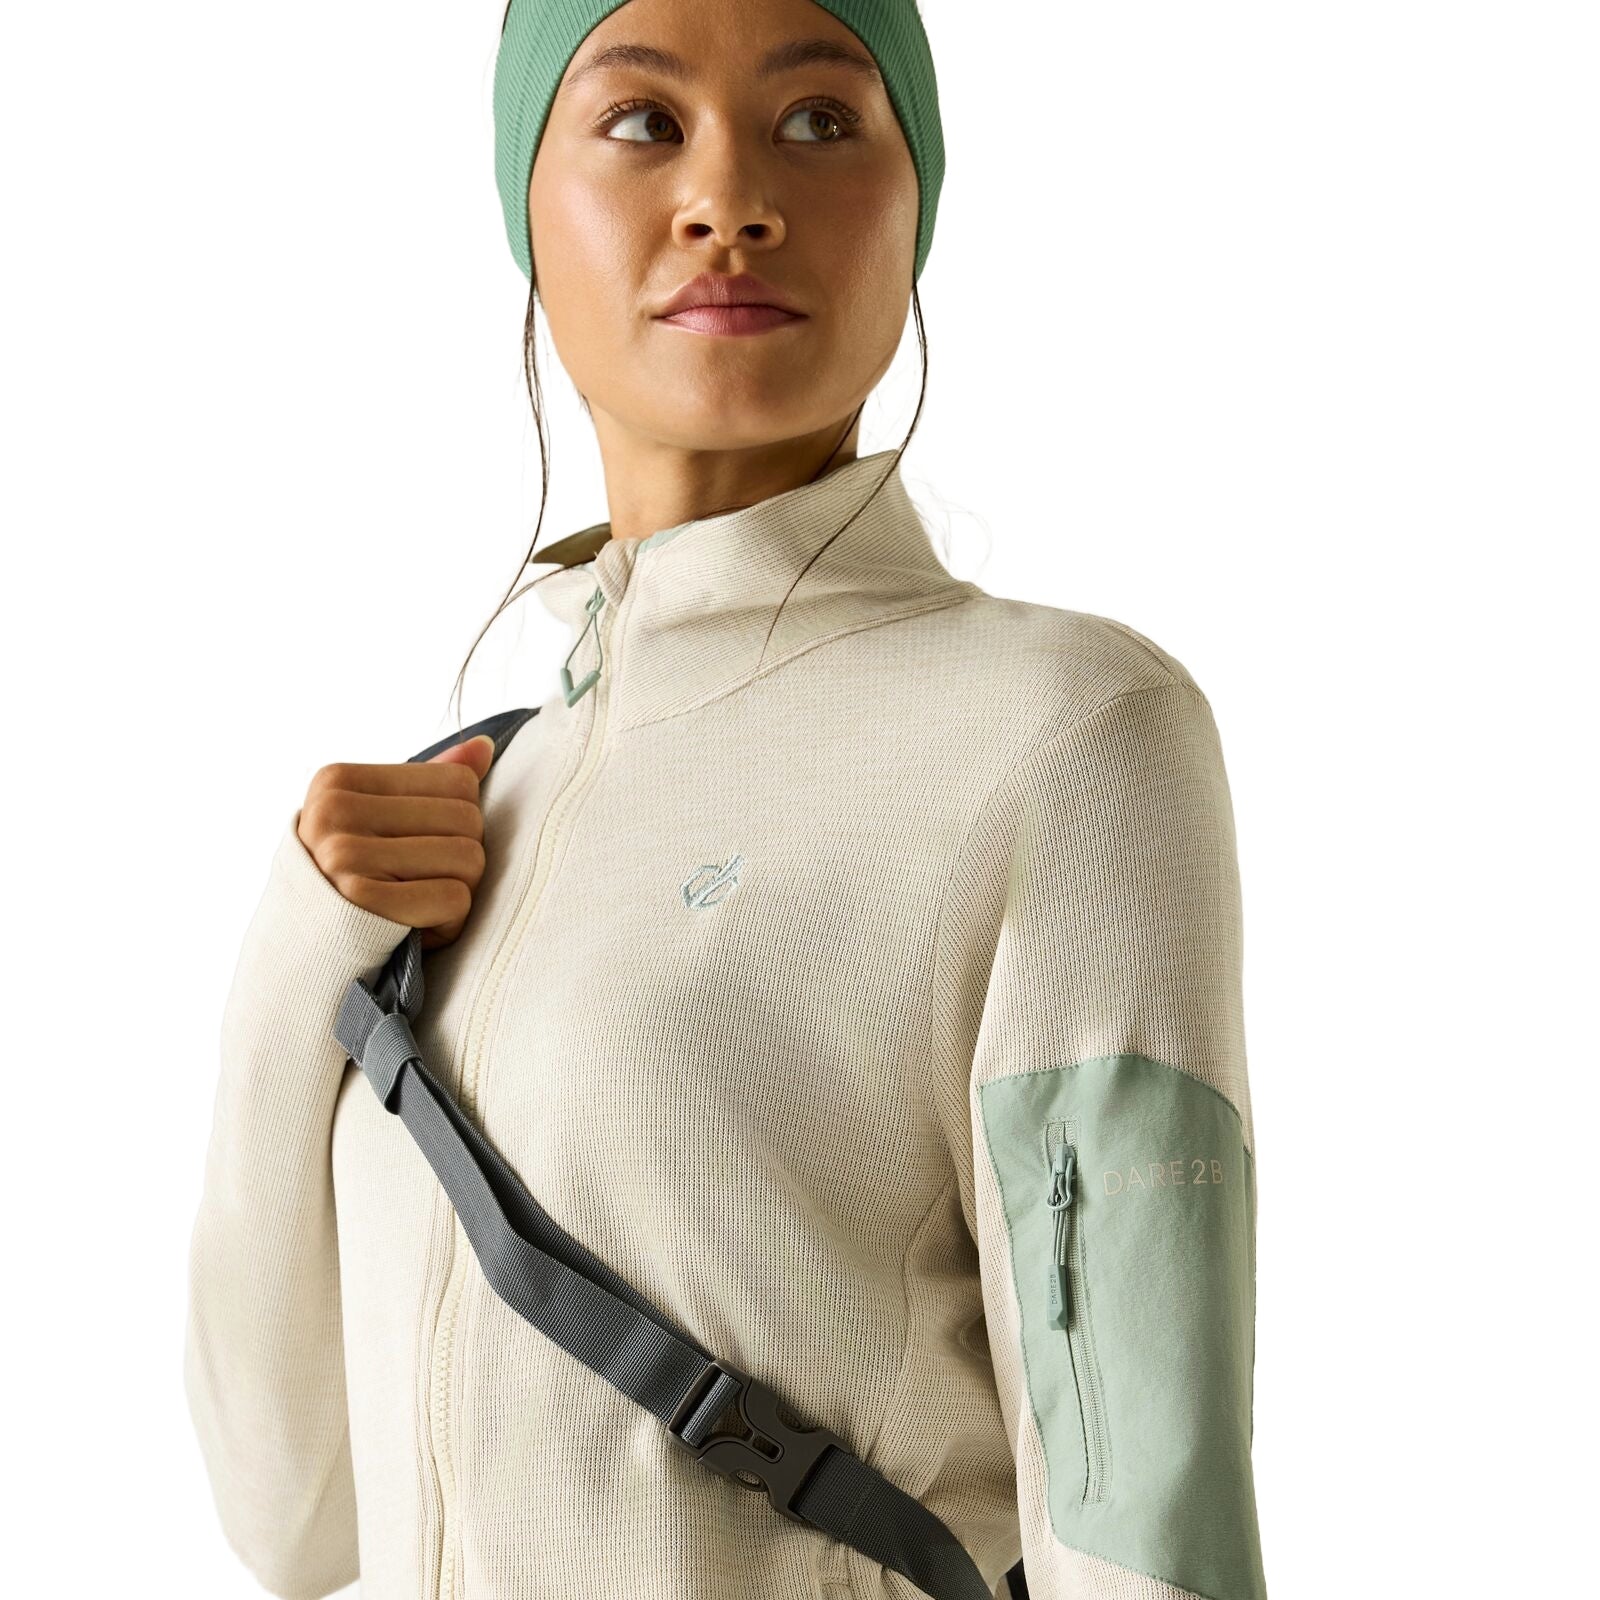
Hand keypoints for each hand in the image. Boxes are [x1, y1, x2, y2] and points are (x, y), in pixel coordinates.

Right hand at [297, 732, 496, 951]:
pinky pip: (455, 899)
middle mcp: (335, 812)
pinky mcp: (362, 901)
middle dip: (462, 861)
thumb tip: (485, 747)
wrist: (305, 958)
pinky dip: (449, 923)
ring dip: (459, 894)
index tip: (413, 850)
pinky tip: (416, 929)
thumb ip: (431, 782)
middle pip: (469, 819)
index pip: (459, 782)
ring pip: (469, 859)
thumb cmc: (354, 883)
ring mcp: (344, 856)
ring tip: (416, 907)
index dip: (456, 823)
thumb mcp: (382, 822)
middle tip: (421, 886)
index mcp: (338, 781)